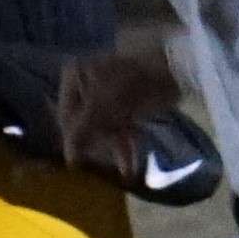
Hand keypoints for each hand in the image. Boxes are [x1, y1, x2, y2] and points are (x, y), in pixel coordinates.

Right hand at [55, 45, 181, 178]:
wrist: (172, 67)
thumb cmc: (129, 81)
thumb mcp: (101, 106)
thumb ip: (82, 131)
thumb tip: (68, 159)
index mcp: (76, 76)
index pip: (66, 115)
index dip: (73, 139)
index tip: (77, 163)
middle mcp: (88, 83)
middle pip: (86, 122)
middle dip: (97, 145)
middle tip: (100, 169)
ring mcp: (110, 94)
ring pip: (106, 127)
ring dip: (115, 148)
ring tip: (124, 171)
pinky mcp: (129, 104)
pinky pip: (122, 128)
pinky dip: (126, 144)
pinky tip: (129, 167)